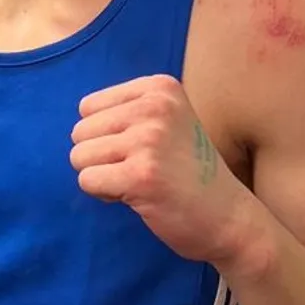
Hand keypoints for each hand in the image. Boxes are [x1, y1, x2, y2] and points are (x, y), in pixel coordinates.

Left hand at [70, 76, 255, 268]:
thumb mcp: (166, 122)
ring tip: (140, 181)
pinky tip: (138, 195)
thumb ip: (126, 113)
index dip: (105, 135)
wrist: (228, 216)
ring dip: (102, 176)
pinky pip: (87, 180)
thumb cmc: (188, 172)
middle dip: (101, 157)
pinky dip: (104, 194)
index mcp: (160, 87)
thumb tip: (75, 124)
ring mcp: (149, 140)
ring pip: (79, 156)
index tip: (141, 149)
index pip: (88, 107)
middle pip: (80, 131)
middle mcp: (155, 106)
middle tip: (142, 169)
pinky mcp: (141, 175)